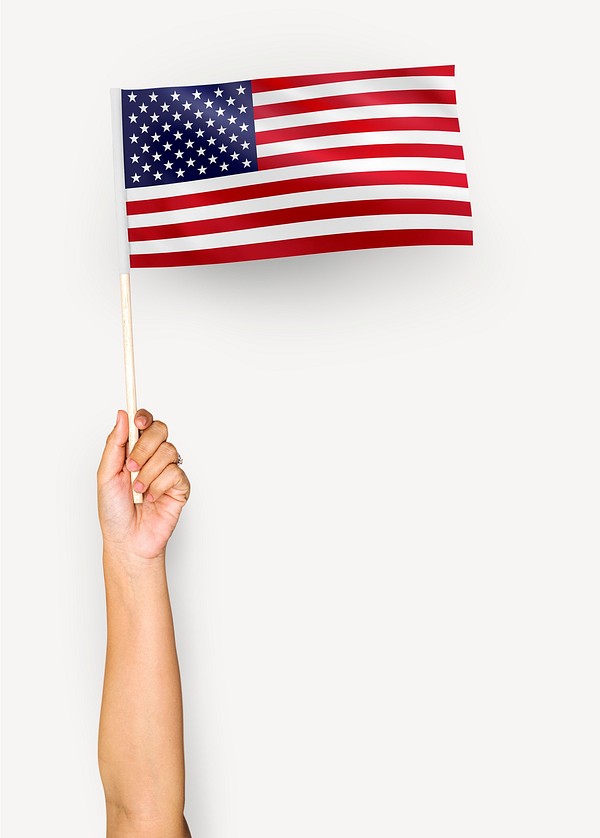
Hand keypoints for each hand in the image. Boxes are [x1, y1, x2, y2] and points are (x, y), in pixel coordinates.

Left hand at [97, 409, 190, 561]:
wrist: (127, 540)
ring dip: (148, 473)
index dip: (143, 417)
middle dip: (144, 447)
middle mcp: (153, 457)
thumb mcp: (106, 475)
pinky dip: (158, 486)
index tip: (137, 422)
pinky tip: (151, 498)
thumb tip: (122, 415)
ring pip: (168, 451)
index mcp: (134, 450)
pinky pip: (175, 473)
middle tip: (131, 466)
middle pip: (160, 430)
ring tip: (138, 490)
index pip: (144, 423)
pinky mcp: (180, 486)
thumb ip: (115, 444)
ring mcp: (168, 470)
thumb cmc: (114, 511)